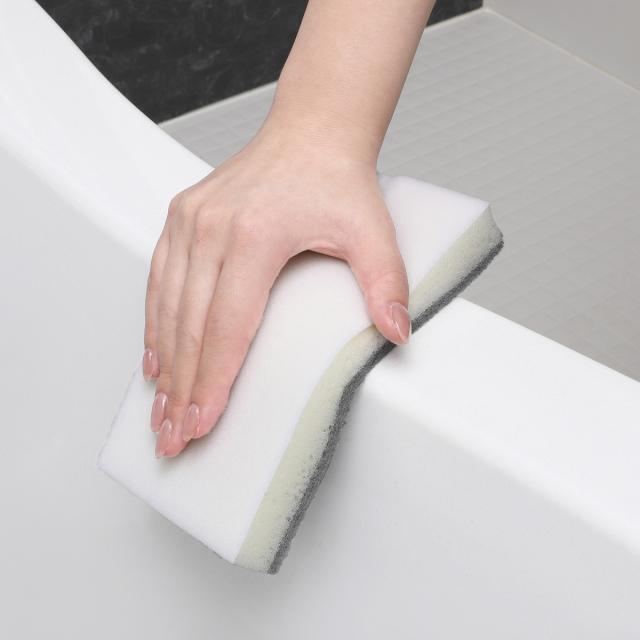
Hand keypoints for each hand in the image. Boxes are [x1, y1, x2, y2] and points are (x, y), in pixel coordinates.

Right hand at [142, 127, 410, 457]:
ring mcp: (190, 221)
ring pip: (168, 308)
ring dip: (163, 364)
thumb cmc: (337, 181)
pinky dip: (154, 324)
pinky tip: (154, 357)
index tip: (203, 421)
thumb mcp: (373, 231)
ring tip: (160, 410)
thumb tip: (396, 334)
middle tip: (174, 435)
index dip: (215, 380)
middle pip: (191, 326)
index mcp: (255, 234)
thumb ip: (387, 284)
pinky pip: (159, 280)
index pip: (228, 325)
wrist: (311, 133)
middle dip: (182, 389)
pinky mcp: (181, 218)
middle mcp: (211, 228)